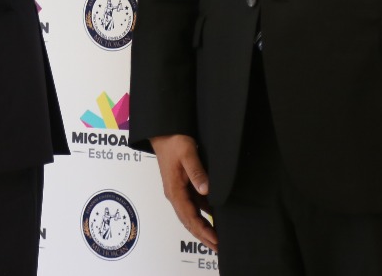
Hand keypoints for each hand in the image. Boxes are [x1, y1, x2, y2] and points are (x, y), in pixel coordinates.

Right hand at [151, 134, 217, 248]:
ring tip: (217, 239)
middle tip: (218, 248)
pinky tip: (214, 219)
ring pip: (191, 215)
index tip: (215, 240)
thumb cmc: (173, 141)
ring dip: (203, 228)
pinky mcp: (182, 186)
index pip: (189, 216)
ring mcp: (178, 191)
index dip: (203, 230)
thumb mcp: (187, 153)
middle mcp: (174, 194)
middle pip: (189, 221)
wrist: (163, 132)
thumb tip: (206, 191)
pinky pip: (193, 205)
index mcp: (174, 190)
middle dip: (203, 236)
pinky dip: (203, 215)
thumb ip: (196, 172)